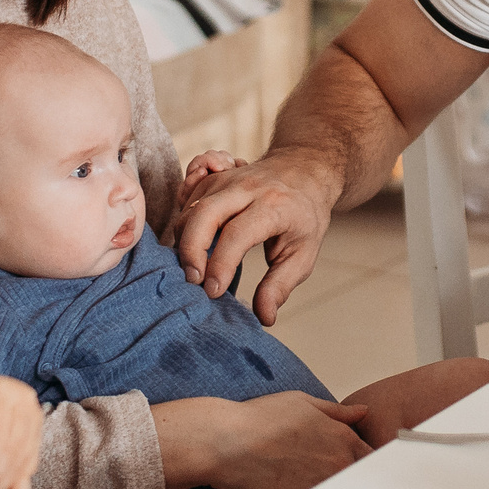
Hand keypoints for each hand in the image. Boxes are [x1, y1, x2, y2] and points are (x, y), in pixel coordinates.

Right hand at [154, 393, 370, 488]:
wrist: (226, 443)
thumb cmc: (259, 420)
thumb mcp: (301, 403)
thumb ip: (336, 411)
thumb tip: (362, 412)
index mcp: (342, 439)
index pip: (371, 458)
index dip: (363, 464)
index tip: (354, 469)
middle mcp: (338, 465)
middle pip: (360, 482)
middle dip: (352, 483)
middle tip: (330, 483)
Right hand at [173, 148, 339, 324]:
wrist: (304, 171)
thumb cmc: (304, 215)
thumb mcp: (303, 253)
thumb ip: (280, 286)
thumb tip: (264, 317)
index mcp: (273, 206)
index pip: (237, 234)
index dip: (221, 265)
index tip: (213, 292)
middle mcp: (246, 188)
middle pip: (205, 213)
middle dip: (191, 250)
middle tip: (193, 281)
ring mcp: (227, 180)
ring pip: (191, 207)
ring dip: (184, 240)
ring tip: (193, 269)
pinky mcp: (214, 179)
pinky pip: (188, 199)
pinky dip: (184, 223)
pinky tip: (192, 243)